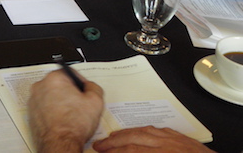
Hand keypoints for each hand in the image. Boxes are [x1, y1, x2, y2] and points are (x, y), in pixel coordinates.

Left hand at [28, 70, 103, 151]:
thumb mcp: (96, 101)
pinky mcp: (30, 112)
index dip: (81, 83)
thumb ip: (94, 87)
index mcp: (54, 78)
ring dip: (61, 102)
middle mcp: (40, 86)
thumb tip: (90, 86)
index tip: (85, 92)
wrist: (59, 145)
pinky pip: (44, 107)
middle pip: (60, 84)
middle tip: (79, 105)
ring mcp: (33, 99)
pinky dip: (52, 111)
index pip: (71, 73)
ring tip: (71, 115)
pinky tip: (62, 120)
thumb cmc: (73, 126)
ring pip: (51, 96)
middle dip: (70, 92)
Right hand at [93, 126, 213, 151]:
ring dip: (125, 133)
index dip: (114, 152)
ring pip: (143, 131)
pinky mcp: (181, 138)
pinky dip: (142, 130)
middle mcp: (167, 146)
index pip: (131, 151)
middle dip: (113, 142)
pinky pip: (157, 129)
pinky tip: (136, 132)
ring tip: (112, 137)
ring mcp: (174, 140)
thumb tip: (127, 152)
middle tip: (99, 145)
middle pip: (133, 139)